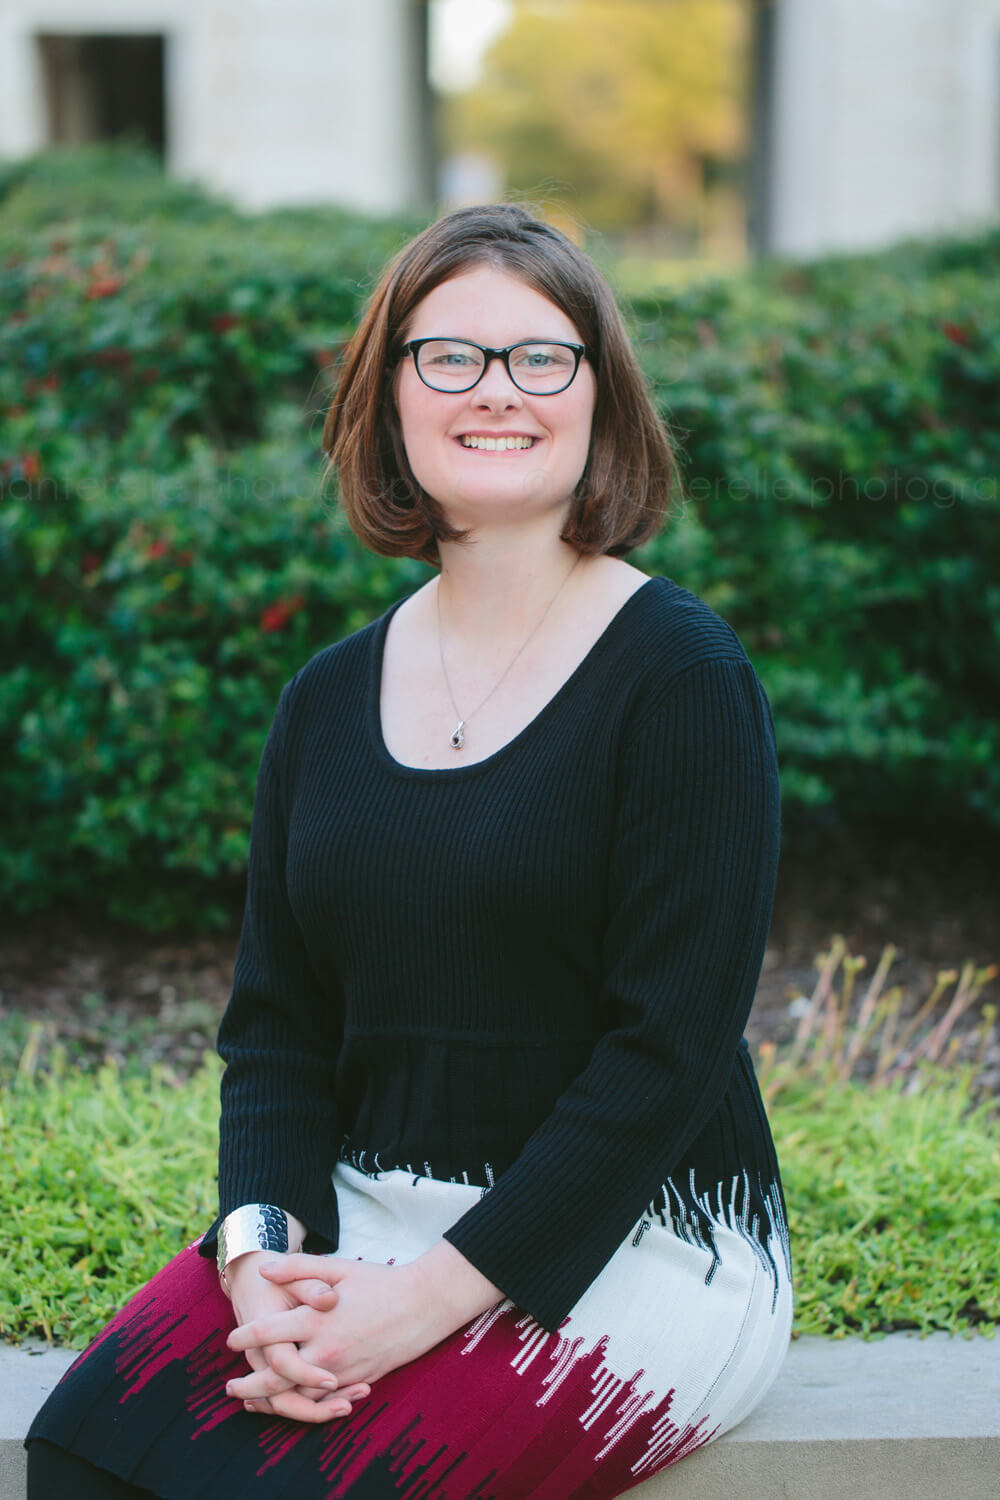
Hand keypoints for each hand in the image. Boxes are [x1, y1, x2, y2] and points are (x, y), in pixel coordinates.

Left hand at [227, 1253, 459, 1394]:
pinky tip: (291, 1402)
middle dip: (249, 1385)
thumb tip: (264, 1270)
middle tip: (230, 1388)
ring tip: (252, 1402)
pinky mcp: (358, 1381)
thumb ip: (299, 1268)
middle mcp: (327, 1351)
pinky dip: (303, 1406)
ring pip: (299, 1397)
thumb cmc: (380, 1282)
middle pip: (276, 1377)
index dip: (244, 1337)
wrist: (424, 1304)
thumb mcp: (339, 1267)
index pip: (269, 1333)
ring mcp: (343, 1371)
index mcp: (318, 1320)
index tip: (230, 1340)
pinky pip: (325, 1402)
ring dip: (272, 1403)